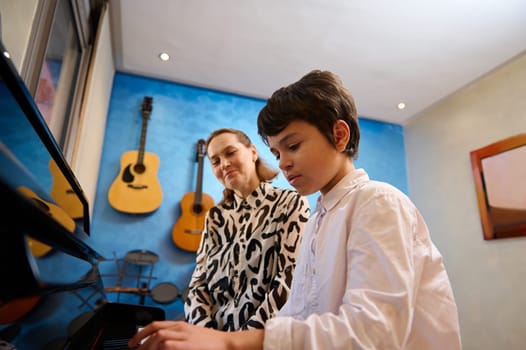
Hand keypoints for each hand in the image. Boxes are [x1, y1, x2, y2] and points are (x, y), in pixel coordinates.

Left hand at [128, 320, 262, 349]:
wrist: (228, 344)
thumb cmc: (213, 343)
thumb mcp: (193, 336)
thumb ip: (179, 338)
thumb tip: (164, 345)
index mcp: (181, 325)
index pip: (156, 325)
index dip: (141, 333)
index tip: (133, 342)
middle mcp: (180, 328)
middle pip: (154, 331)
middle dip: (141, 341)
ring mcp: (183, 337)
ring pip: (158, 338)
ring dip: (148, 346)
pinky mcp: (185, 346)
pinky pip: (166, 346)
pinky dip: (159, 349)